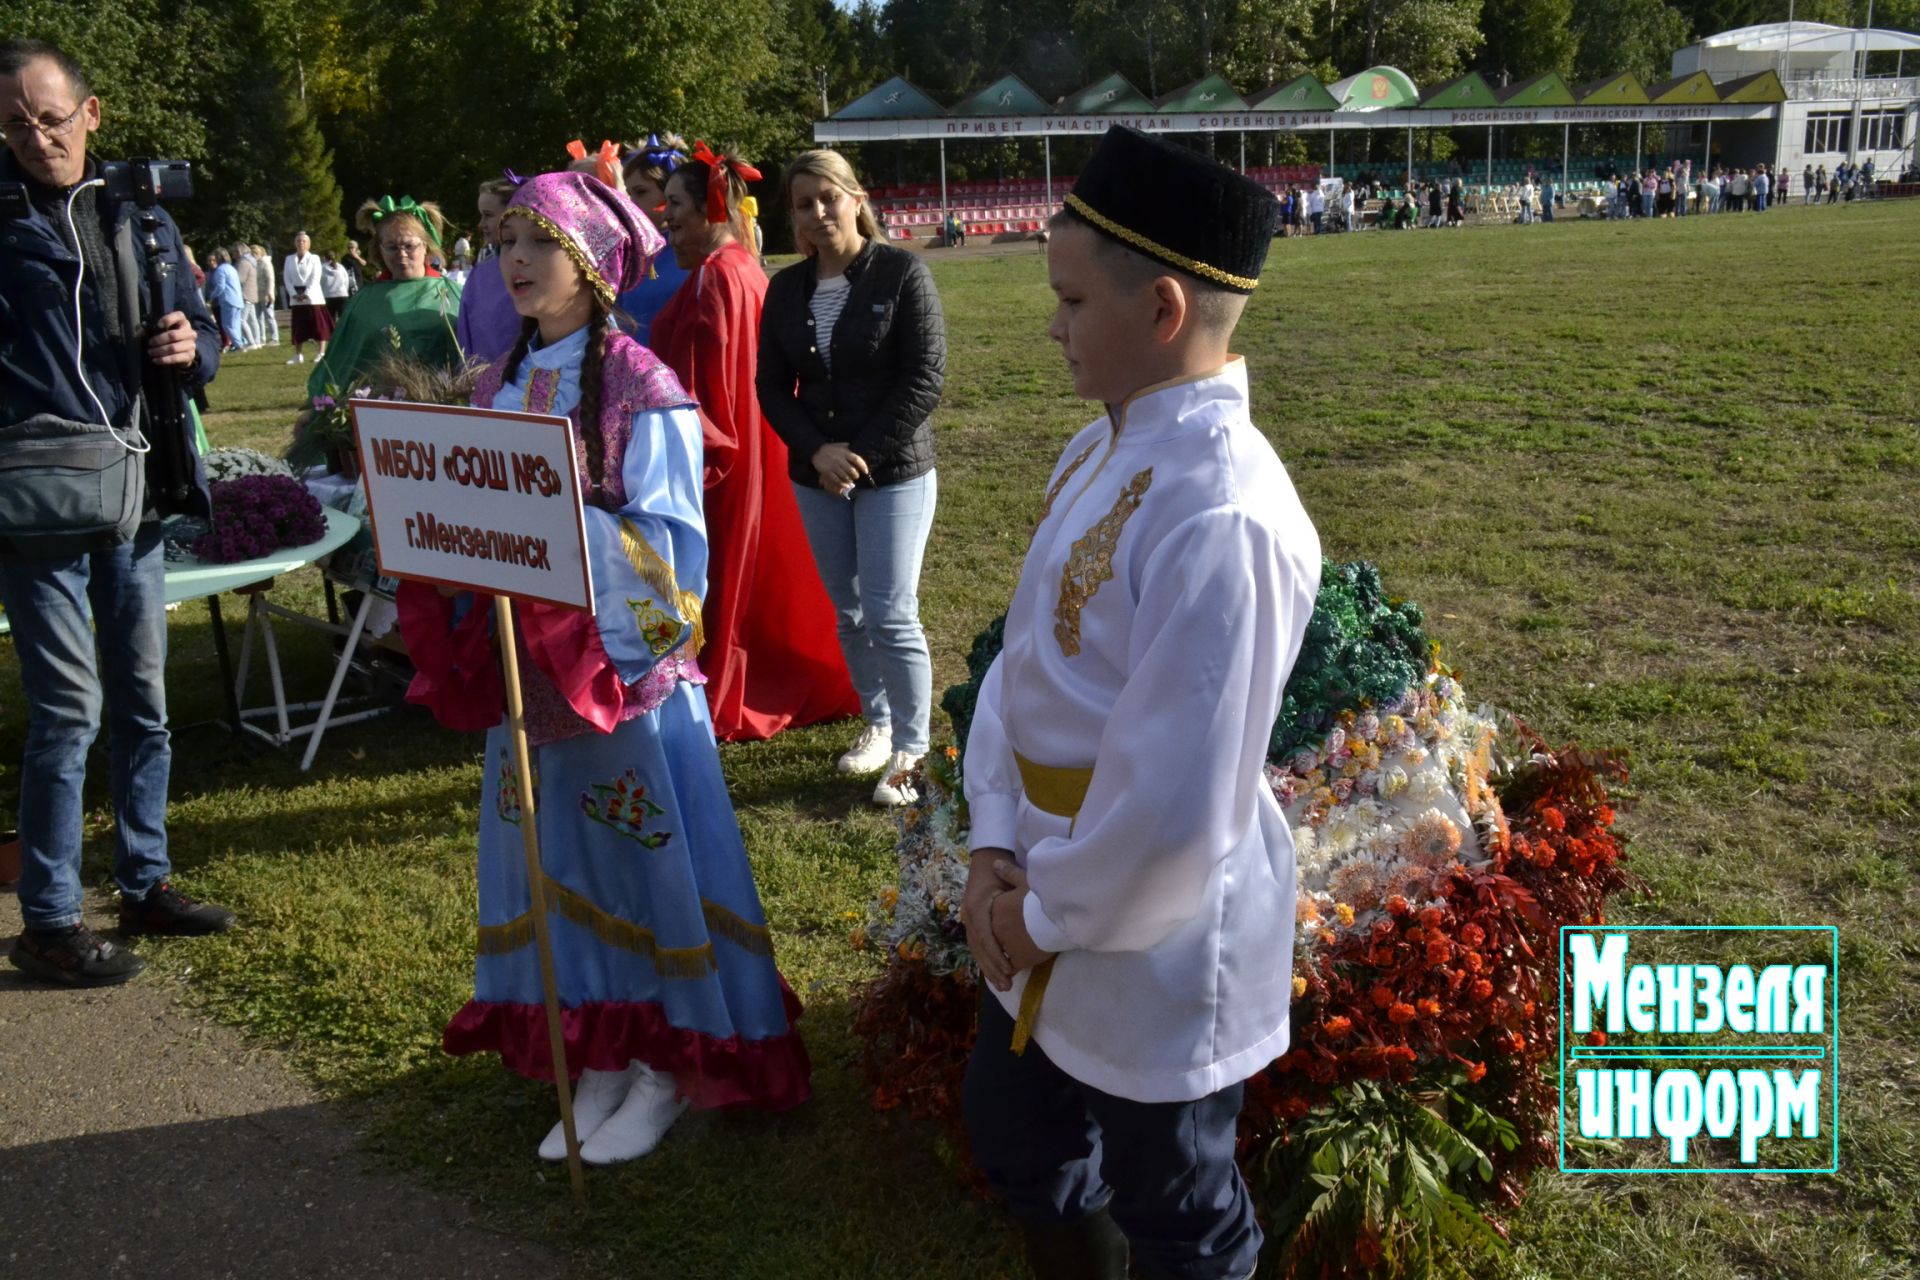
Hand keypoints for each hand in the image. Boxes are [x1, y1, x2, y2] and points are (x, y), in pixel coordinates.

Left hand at [147, 312, 198, 367]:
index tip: (158, 326)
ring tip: (151, 352)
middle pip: (174, 335)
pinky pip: (177, 358)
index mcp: (182, 321)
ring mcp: (191, 344)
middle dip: (159, 339)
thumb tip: (138, 334)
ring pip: (174, 348)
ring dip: (160, 351)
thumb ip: (148, 328)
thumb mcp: (158, 329)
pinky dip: (164, 360)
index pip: (178, 316)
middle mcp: (189, 332)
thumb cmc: (166, 336)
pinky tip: (156, 360)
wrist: (180, 352)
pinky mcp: (190, 355)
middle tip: (150, 343)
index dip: (168, 320)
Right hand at [811, 442, 868, 493]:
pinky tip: (845, 485)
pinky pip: (837, 480)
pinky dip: (842, 484)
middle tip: (856, 476)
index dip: (863, 466)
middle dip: (856, 475)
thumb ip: (848, 447)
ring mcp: (833, 466)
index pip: (857, 459)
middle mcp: (840, 459)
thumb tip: (858, 448)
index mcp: (844, 452)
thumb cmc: (830, 448)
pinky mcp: (827, 472)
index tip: (866, 471)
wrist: (816, 451)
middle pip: (852, 470)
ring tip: (850, 481)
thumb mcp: (840, 445)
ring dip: (849, 480)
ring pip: (845, 476)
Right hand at [963, 848, 1017, 990]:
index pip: (985, 935)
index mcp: (977, 907)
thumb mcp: (1008, 876)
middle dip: (992, 968)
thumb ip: (1014, 884)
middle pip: (979, 948)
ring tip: (1002, 986)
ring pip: (976, 951)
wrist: (984, 863)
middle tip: (1006, 985)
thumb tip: (1028, 896)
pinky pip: (978, 949)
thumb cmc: (1000, 871)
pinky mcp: (974, 927)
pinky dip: (986, 963)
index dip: (996, 953)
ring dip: (989, 970)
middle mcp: (970, 916)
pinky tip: (996, 976)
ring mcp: (969, 922)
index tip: (1009, 968)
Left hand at [989, 861, 1054, 977]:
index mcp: (995, 910)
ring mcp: (1006, 945)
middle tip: (1001, 953)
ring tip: (1005, 970)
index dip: (993, 927)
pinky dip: (1010, 970)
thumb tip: (994, 864)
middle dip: (994, 949)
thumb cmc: (1044, 895)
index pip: (988, 921)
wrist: (1060, 913)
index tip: (999, 931)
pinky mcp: (1019, 959)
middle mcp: (996, 929)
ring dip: (1000, 963)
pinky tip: (1011, 974)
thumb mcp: (1026, 879)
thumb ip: (1009, 873)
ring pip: (999, 956)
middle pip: (992, 941)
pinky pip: (1011, 967)